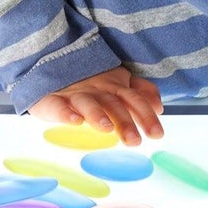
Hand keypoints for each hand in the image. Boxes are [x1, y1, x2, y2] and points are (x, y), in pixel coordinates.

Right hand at [27, 66, 163, 146]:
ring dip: (97, 114)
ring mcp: (74, 94)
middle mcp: (96, 90)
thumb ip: (139, 92)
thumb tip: (159, 106)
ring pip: (87, 103)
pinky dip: (66, 113)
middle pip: (113, 104)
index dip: (146, 115)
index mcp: (114, 87)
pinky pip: (58, 106)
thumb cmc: (89, 82)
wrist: (49, 66)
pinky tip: (74, 121)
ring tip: (106, 128)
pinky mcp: (51, 100)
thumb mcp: (116, 83)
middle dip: (125, 121)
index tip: (157, 135)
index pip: (134, 99)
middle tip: (134, 141)